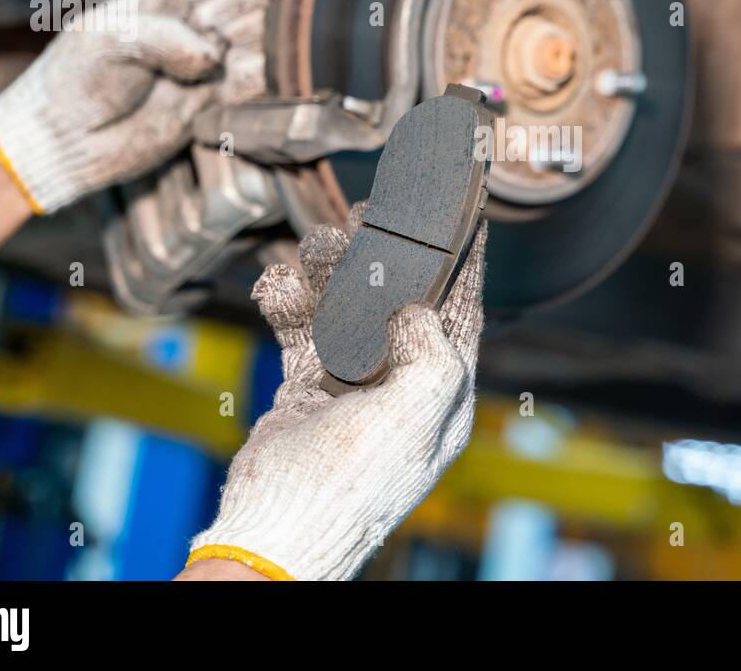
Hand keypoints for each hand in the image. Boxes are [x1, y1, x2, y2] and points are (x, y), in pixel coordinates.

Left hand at [0, 0, 283, 213]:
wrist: (64, 142)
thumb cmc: (74, 81)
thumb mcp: (103, 42)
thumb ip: (158, 37)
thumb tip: (212, 54)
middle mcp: (197, 26)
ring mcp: (210, 65)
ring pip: (263, 40)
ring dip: (283, 32)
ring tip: (300, 26)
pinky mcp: (218, 104)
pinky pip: (259, 87)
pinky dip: (277, 77)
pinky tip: (297, 64)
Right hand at [187, 204, 486, 580]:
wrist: (275, 528)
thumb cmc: (352, 482)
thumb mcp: (416, 414)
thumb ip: (434, 353)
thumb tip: (418, 311)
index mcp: (443, 396)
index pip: (462, 313)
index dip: (464, 261)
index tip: (465, 210)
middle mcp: (403, 388)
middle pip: (400, 302)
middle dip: (387, 256)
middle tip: (372, 214)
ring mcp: (353, 388)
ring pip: (348, 309)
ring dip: (332, 273)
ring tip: (318, 244)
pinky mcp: (307, 389)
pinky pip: (303, 331)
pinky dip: (289, 303)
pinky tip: (277, 284)